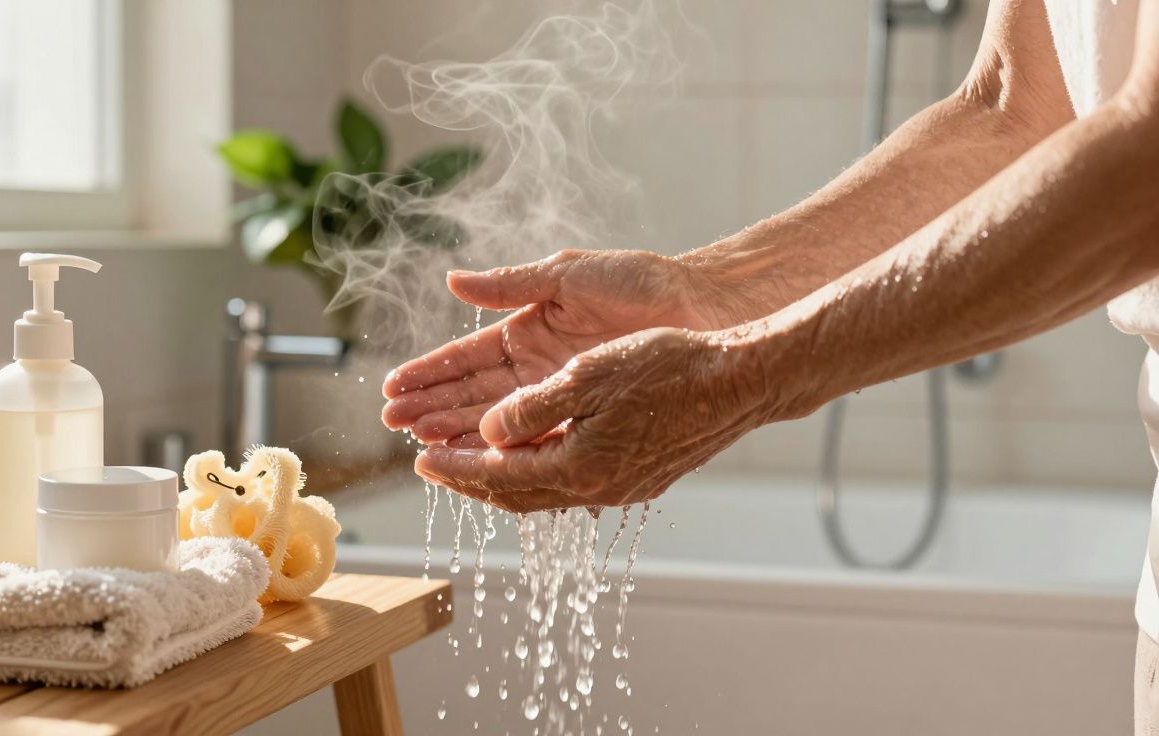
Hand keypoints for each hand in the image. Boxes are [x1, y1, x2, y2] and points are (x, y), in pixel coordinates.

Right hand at [381, 249, 759, 445]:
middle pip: (472, 394)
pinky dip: (508, 449)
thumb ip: (512, 284)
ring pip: (497, 420)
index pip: (465, 358)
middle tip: (394, 424)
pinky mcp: (587, 416)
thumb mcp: (569, 276)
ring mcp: (560, 395)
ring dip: (457, 432)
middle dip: (431, 408)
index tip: (391, 388)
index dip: (428, 373)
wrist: (701, 309)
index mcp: (527, 330)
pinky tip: (478, 461)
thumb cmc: (640, 283)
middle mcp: (537, 368)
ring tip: (419, 444)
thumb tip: (453, 282)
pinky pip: (539, 438)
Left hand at [411, 327, 790, 511]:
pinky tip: (533, 455)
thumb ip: (531, 408)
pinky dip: (539, 471)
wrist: (742, 381)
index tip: (418, 457)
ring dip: (503, 476)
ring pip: (545, 492)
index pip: (497, 475)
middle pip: (515, 494)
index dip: (454, 465)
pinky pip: (573, 483)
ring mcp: (622, 488)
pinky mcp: (641, 477)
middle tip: (431, 463)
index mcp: (579, 466)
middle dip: (469, 478)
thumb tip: (488, 431)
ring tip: (472, 460)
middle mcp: (598, 488)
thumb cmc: (670, 367)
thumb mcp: (588, 375)